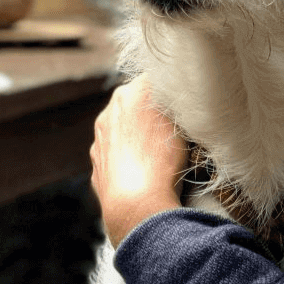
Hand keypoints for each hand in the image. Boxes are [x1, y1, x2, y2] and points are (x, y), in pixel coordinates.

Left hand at [91, 76, 188, 245]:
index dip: (173, 91)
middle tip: (176, 132)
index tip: (185, 106)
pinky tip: (144, 173)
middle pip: (136, 105)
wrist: (135, 204)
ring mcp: (99, 140)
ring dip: (139, 138)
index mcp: (128, 94)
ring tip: (161, 157)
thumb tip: (177, 94)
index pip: (154, 79)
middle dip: (154, 114)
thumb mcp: (180, 121)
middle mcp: (108, 112)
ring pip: (124, 131)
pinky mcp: (97, 165)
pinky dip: (129, 160)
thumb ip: (174, 102)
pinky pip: (117, 156)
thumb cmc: (163, 160)